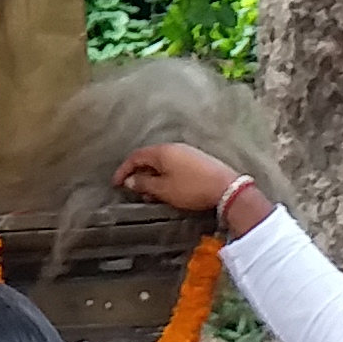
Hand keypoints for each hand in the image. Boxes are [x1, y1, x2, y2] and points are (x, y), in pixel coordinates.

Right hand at [115, 143, 254, 226]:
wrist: (226, 189)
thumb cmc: (192, 188)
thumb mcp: (163, 189)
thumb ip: (144, 184)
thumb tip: (130, 180)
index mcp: (162, 152)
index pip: (136, 157)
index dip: (123, 170)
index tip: (116, 183)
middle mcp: (174, 148)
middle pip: (149, 158)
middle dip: (138, 174)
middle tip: (134, 190)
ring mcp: (187, 153)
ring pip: (162, 163)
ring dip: (153, 177)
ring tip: (151, 194)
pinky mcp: (198, 161)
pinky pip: (174, 166)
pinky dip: (166, 176)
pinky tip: (168, 190)